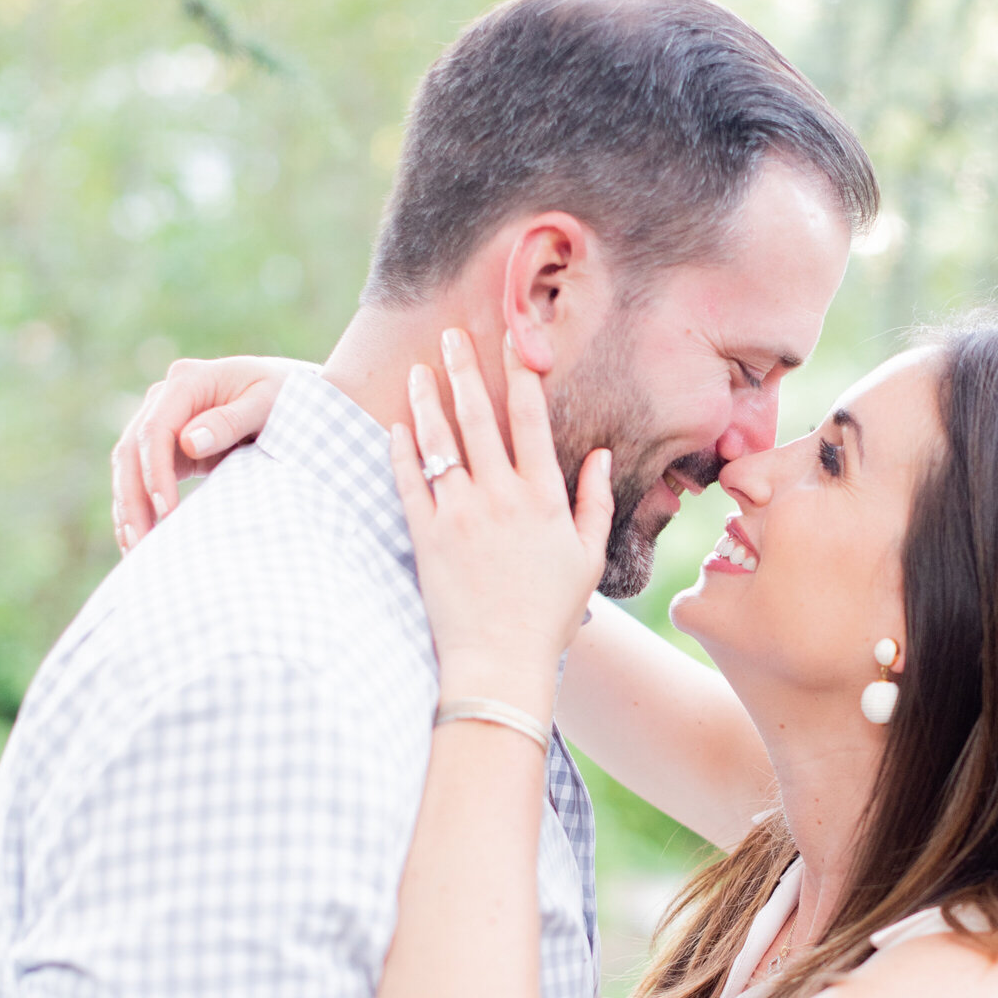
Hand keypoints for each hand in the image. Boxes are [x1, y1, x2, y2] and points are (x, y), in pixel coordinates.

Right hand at [111, 355, 297, 552]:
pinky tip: (135, 539)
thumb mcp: (267, 402)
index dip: (156, 472)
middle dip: (133, 499)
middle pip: (131, 450)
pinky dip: (136, 507)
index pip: (156, 430)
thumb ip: (231, 420)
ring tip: (134, 551)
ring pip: (127, 466)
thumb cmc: (284, 394)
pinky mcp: (165, 446)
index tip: (167, 511)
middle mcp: (164, 397)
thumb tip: (188, 442)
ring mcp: (160, 420)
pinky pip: (139, 476)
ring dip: (127, 509)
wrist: (288, 391)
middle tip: (141, 543)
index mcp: (187, 381)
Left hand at [392, 331, 612, 700]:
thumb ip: (594, 501)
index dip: (520, 376)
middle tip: (453, 335)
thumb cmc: (548, 614)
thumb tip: (600, 454)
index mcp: (544, 499)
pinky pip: (409, 481)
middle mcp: (502, 498)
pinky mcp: (426, 536)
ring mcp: (460, 514)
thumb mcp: (588, 558)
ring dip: (429, 400)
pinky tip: (396, 424)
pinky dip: (401, 449)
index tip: (512, 343)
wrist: (501, 661)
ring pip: (440, 441)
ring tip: (421, 369)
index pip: (531, 421)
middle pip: (480, 417)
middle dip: (466, 370)